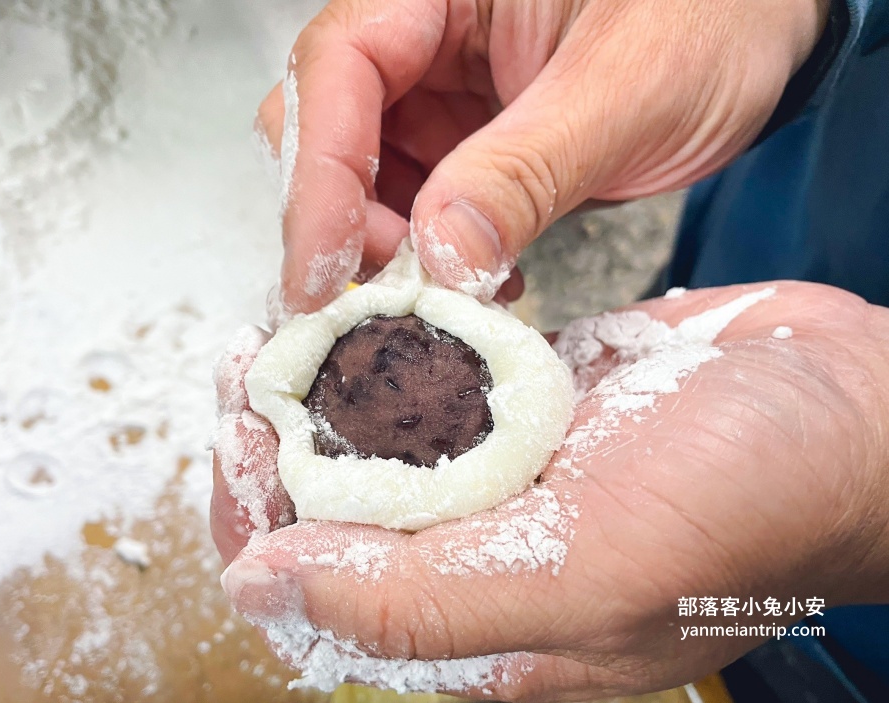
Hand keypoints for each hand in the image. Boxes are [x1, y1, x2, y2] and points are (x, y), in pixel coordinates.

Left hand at [212, 283, 888, 700]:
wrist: (855, 410)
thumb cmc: (752, 505)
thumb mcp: (581, 572)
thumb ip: (417, 600)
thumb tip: (263, 592)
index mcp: (481, 620)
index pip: (321, 597)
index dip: (256, 525)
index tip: (234, 442)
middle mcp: (484, 552)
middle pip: (335, 514)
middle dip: (274, 446)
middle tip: (248, 373)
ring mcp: (510, 474)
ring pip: (377, 444)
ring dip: (320, 392)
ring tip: (281, 340)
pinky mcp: (536, 405)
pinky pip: (438, 384)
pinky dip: (390, 353)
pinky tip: (362, 320)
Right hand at [258, 0, 827, 318]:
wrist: (758, 29)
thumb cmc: (715, 14)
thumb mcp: (629, 92)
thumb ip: (527, 172)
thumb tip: (440, 257)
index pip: (339, 68)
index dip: (319, 175)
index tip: (324, 271)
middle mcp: (425, 32)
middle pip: (327, 128)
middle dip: (345, 222)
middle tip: (390, 298)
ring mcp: (440, 91)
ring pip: (362, 179)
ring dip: (387, 253)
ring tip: (446, 299)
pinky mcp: (463, 142)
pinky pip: (416, 206)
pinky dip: (432, 257)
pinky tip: (479, 283)